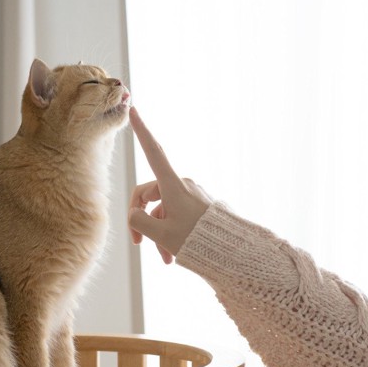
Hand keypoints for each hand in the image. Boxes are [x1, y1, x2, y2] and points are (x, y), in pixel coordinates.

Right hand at [128, 107, 212, 263]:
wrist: (233, 252)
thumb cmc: (197, 241)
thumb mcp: (160, 234)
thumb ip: (138, 221)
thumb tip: (136, 215)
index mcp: (173, 185)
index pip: (153, 151)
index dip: (141, 130)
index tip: (134, 109)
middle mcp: (182, 186)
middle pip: (149, 195)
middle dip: (142, 219)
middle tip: (138, 243)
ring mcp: (191, 196)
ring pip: (162, 210)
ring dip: (157, 233)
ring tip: (163, 257)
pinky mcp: (198, 207)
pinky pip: (176, 216)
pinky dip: (170, 233)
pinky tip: (171, 255)